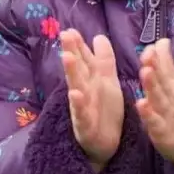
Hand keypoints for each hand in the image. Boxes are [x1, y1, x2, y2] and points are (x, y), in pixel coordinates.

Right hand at [60, 29, 124, 171]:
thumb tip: (98, 36)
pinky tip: (75, 94)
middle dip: (72, 52)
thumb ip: (103, 60)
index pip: (83, 59)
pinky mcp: (85, 126)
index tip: (70, 29)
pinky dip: (79, 105)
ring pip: (76, 88)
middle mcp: (84, 91)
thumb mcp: (107, 81)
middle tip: (66, 35)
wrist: (105, 143)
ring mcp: (82, 109)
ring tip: (67, 57)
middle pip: (77, 69)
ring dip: (72, 73)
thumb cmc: (104, 110)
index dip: (77, 45)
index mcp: (91, 81)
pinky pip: (81, 114)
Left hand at [136, 39, 173, 165]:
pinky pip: (154, 122)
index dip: (161, 56)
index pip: (167, 67)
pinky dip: (148, 114)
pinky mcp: (163, 133)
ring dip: (152, 85)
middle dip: (155, 66)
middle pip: (162, 80)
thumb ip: (167, 65)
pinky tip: (141, 104)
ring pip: (158, 98)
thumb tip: (161, 41)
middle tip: (148, 53)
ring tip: (145, 71)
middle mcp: (172, 97)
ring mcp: (168, 115)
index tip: (157, 42)